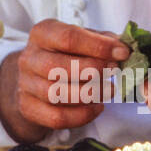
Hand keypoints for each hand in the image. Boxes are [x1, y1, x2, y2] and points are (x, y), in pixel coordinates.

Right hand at [0, 19, 130, 142]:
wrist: (36, 78)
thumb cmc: (65, 54)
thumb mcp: (81, 40)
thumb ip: (102, 41)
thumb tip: (124, 48)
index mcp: (42, 33)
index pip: (68, 37)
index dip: (98, 46)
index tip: (122, 53)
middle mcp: (29, 58)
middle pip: (57, 67)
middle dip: (93, 70)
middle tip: (115, 71)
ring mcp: (26, 85)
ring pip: (56, 94)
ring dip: (89, 94)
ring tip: (110, 90)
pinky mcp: (29, 108)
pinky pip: (56, 117)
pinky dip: (82, 115)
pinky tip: (98, 107)